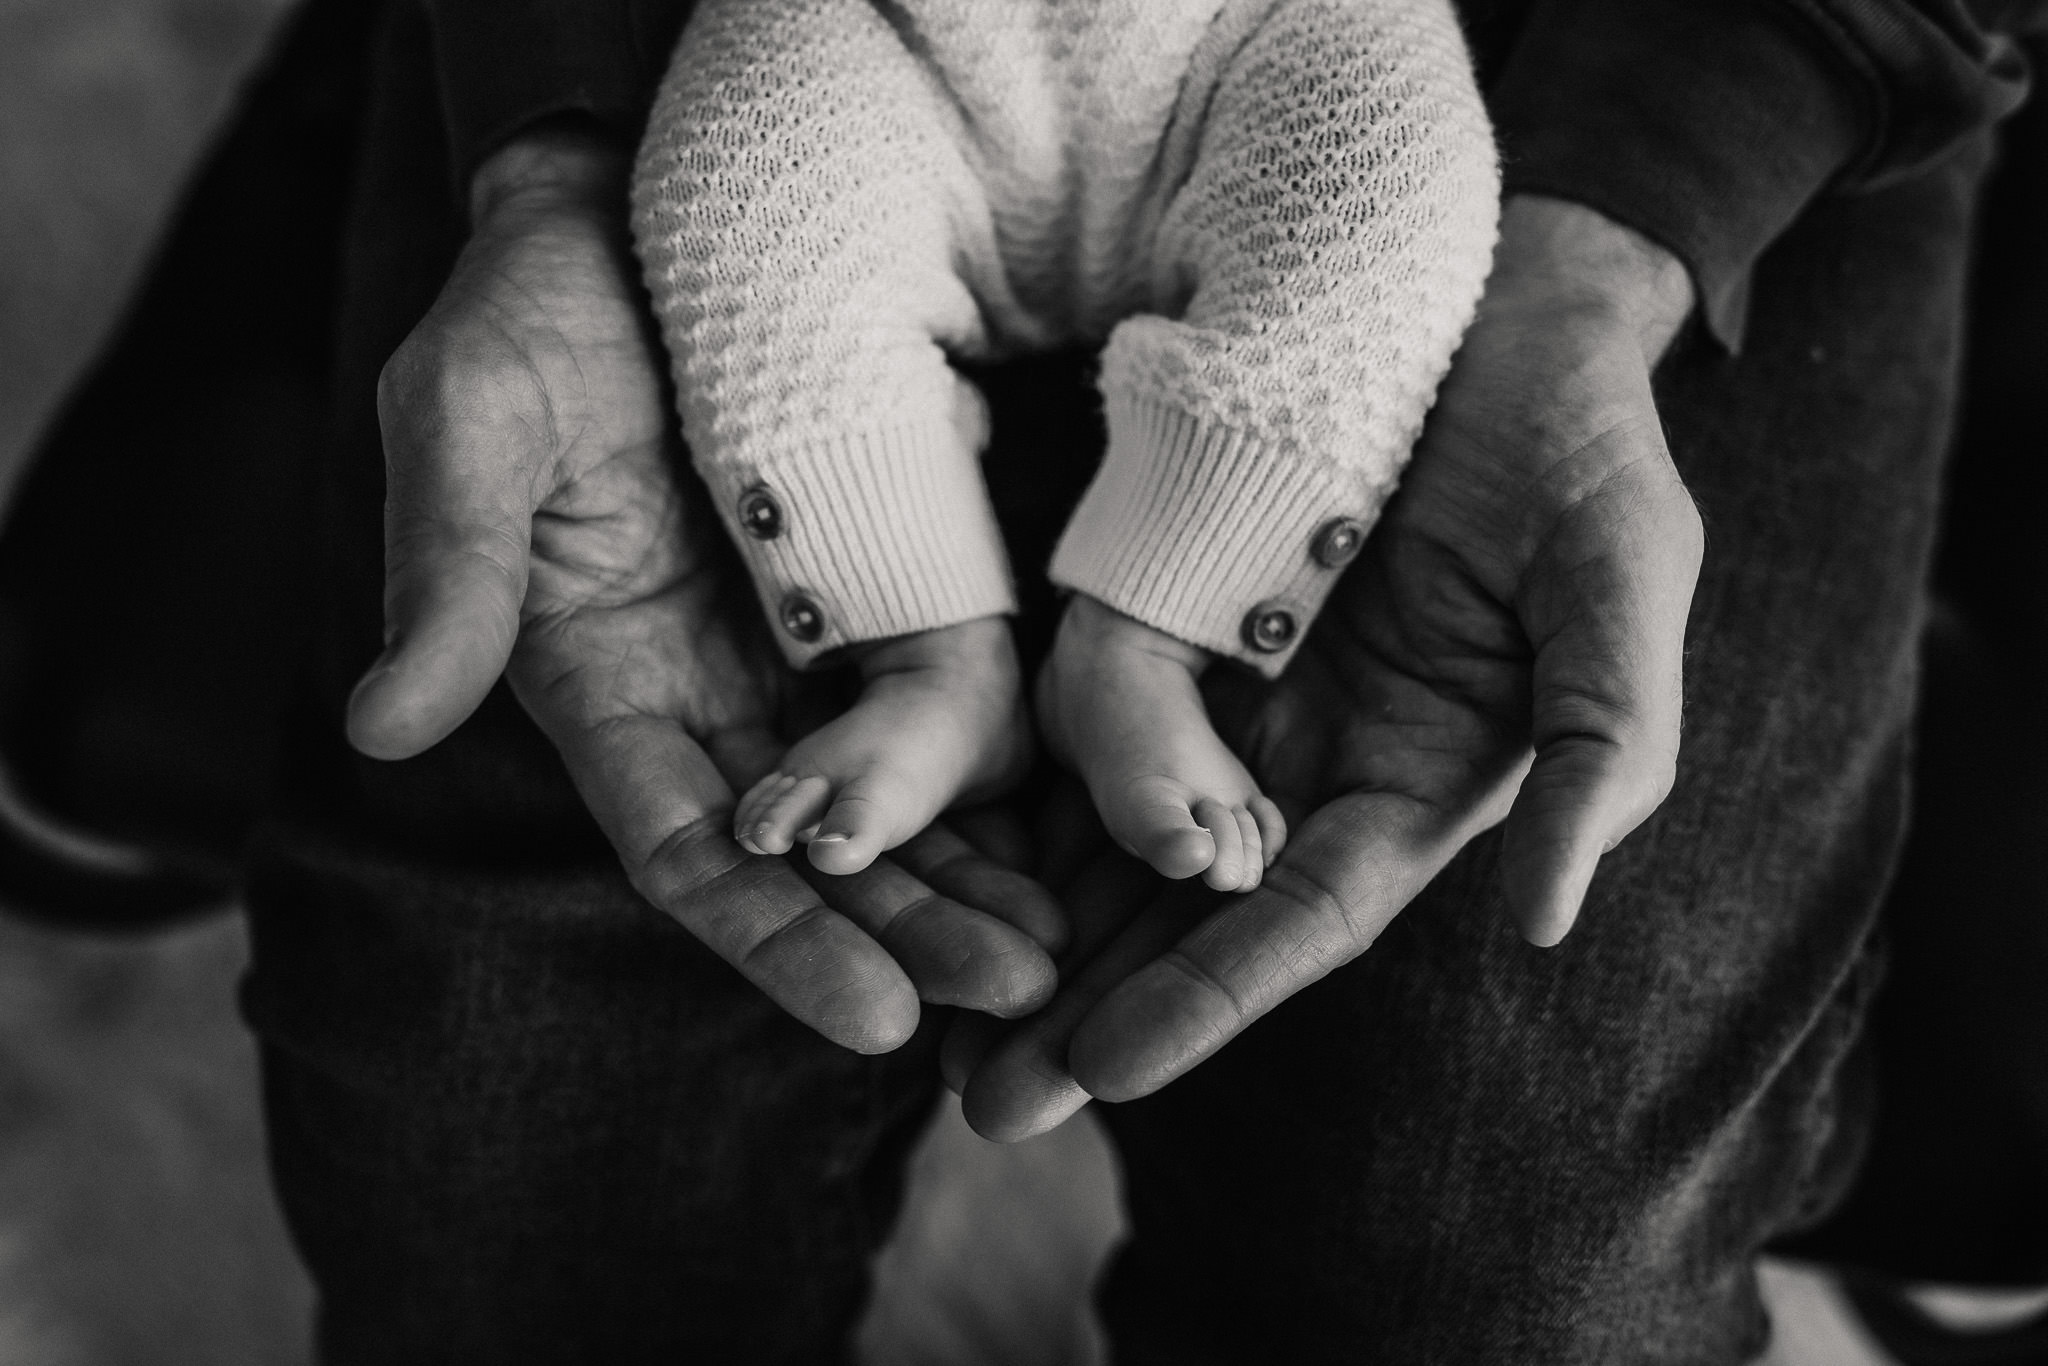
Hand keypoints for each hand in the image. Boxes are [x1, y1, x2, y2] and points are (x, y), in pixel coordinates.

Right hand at [345, 125, 1060, 1053]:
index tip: (875, 1020)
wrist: (630, 217)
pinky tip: (1074, 819)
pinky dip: (998, 765)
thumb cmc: (527, 314)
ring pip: (888, 799)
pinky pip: (943, 693)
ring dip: (967, 875)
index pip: (689, 852)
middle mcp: (707, 697)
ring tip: (1058, 946)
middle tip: (1017, 993)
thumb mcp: (469, 422)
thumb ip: (450, 574)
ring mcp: (794, 648)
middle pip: (812, 853)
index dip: (777, 938)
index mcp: (603, 688)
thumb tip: (380, 727)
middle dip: (906, 932)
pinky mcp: (870, 584)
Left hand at [961, 196, 1701, 1136]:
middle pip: (1183, 914)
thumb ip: (1604, 746)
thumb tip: (1546, 920)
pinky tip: (928, 849)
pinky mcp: (1168, 611)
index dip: (1206, 999)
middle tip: (977, 1104)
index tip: (1103, 1074)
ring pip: (1110, 835)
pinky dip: (1014, 789)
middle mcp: (1307, 760)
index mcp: (1412, 780)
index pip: (1300, 920)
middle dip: (1087, 1009)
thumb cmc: (1583, 444)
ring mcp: (1231, 692)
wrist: (1499, 306)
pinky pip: (1075, 710)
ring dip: (1027, 926)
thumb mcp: (1623, 579)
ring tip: (926, 1020)